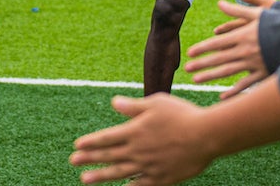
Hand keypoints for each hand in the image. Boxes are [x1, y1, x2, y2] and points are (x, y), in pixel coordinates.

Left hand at [70, 93, 213, 184]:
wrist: (207, 135)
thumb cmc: (182, 114)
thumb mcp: (155, 103)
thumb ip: (132, 106)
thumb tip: (113, 102)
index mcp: (134, 130)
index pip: (106, 138)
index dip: (90, 142)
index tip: (77, 145)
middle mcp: (138, 150)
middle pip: (108, 155)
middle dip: (89, 159)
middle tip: (73, 161)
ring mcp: (149, 165)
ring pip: (120, 172)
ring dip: (101, 176)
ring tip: (85, 179)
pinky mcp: (163, 177)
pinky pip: (142, 185)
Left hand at [184, 0, 267, 98]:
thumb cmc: (278, 23)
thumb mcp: (257, 13)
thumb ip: (236, 9)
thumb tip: (219, 2)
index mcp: (242, 36)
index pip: (217, 43)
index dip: (202, 48)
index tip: (190, 53)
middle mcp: (245, 51)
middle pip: (218, 58)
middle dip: (201, 63)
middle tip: (187, 68)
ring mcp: (254, 64)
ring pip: (228, 71)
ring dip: (211, 76)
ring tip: (196, 79)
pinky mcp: (264, 74)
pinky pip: (245, 85)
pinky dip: (233, 91)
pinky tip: (221, 97)